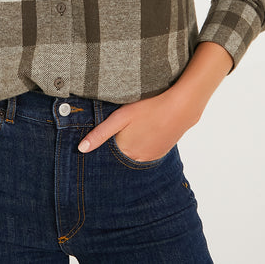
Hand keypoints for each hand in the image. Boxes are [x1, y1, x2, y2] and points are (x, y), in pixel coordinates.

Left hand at [77, 87, 199, 159]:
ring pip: (134, 152)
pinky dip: (143, 143)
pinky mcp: (162, 151)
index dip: (102, 142)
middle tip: (122, 124)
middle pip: (120, 152)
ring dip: (131, 142)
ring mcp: (151, 157)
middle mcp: (137, 159)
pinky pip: (147, 150)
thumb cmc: (149, 107)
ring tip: (135, 125)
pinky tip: (146, 128)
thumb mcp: (121, 117)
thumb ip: (100, 133)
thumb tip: (81, 149)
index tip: (102, 134)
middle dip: (117, 142)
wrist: (182, 105)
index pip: (107, 152)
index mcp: (125, 151)